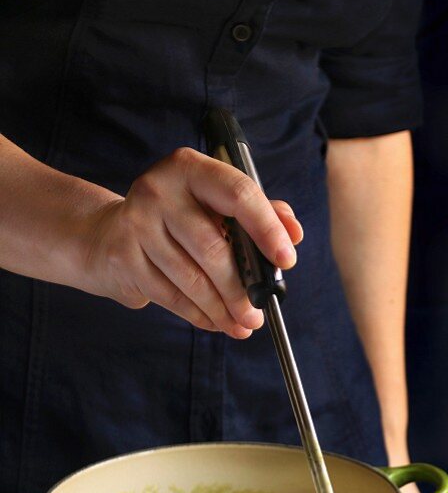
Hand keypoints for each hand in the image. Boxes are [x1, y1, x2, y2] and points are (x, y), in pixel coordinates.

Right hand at [78, 147, 302, 337]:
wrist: (110, 235)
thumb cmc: (177, 219)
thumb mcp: (215, 204)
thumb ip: (258, 212)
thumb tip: (293, 233)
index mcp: (190, 168)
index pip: (238, 194)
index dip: (266, 230)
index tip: (286, 261)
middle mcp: (159, 190)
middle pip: (213, 247)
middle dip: (241, 289)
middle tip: (258, 313)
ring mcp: (137, 223)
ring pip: (193, 279)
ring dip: (222, 309)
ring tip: (242, 325)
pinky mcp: (124, 257)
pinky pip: (172, 296)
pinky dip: (199, 315)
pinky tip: (215, 323)